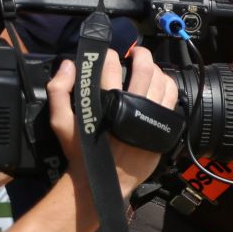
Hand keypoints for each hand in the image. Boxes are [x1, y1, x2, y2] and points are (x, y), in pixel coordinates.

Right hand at [49, 47, 177, 196]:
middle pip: (145, 70)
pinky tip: (160, 86)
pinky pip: (173, 101)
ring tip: (149, 67)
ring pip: (163, 83)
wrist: (104, 180)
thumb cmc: (82, 150)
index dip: (109, 55)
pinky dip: (169, 88)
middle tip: (136, 52)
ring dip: (157, 70)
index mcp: (108, 102)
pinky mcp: (164, 128)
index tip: (108, 54)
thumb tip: (69, 65)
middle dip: (141, 55)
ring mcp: (152, 117)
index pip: (110, 67)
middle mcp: (134, 107)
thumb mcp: (61, 121)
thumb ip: (59, 90)